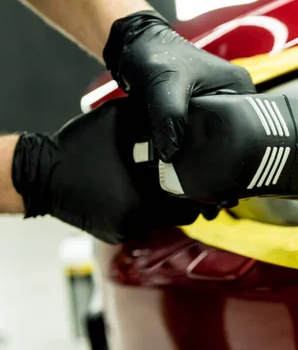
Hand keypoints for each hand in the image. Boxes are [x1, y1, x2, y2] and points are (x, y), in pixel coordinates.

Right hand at [11, 98, 216, 243]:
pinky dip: (151, 208)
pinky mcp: (116, 235)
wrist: (38, 175)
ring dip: (171, 202)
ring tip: (170, 180)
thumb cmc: (78, 145)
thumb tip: (184, 114)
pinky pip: (147, 224)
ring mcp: (125, 232)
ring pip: (166, 221)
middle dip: (190, 196)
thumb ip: (152, 117)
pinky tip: (145, 190)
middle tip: (193, 176)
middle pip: (183, 215)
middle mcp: (136, 222)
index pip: (191, 202)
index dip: (203, 186)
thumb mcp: (118, 119)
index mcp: (141, 198)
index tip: (207, 171)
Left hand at [103, 10, 256, 161]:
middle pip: (230, 132)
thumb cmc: (155, 52)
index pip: (246, 124)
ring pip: (213, 135)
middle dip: (212, 147)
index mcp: (238, 85)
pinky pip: (200, 132)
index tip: (212, 157)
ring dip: (199, 146)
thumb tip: (171, 153)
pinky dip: (189, 142)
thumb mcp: (166, 83)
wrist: (133, 45)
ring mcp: (217, 102)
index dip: (230, 142)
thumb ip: (170, 115)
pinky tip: (179, 150)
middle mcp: (232, 95)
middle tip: (195, 160)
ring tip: (186, 158)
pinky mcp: (200, 109)